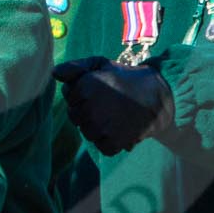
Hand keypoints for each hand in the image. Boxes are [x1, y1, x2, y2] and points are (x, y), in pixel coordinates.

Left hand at [54, 56, 173, 155]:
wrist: (158, 96)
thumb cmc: (125, 79)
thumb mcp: (101, 65)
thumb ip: (76, 68)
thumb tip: (54, 73)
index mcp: (86, 86)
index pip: (70, 99)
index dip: (82, 96)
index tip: (99, 92)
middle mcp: (91, 107)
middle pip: (76, 118)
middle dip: (88, 113)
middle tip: (107, 105)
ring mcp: (102, 126)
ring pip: (87, 134)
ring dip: (98, 128)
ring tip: (114, 117)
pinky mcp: (114, 142)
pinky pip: (103, 147)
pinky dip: (111, 142)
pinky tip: (120, 129)